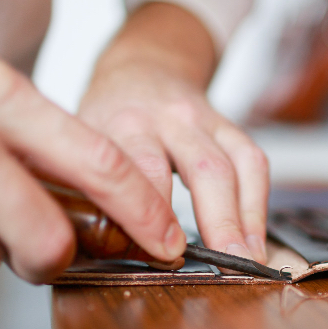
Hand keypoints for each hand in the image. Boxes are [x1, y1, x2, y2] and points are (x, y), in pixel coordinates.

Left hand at [78, 3, 269, 262]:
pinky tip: (255, 240)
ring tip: (247, 260)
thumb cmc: (106, 117)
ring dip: (243, 219)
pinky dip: (257, 205)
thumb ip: (78, 186)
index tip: (162, 254)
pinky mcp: (229, 127)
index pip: (139, 171)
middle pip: (201, 168)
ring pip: (231, 168)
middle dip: (215, 219)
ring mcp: (202, 122)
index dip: (154, 213)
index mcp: (120, 124)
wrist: (142, 66)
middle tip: (223, 262)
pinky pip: (253, 163)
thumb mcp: (78, 140)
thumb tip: (71, 248)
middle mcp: (166, 119)